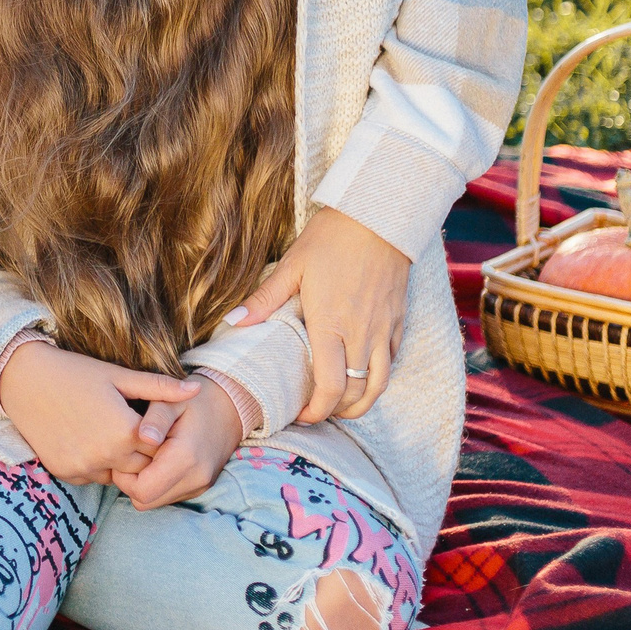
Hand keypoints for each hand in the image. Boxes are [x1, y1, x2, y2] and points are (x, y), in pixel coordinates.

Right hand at [0, 341, 198, 484]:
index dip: (158, 434)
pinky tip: (88, 440)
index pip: (160, 447)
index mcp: (124, 431)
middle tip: (129, 428)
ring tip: (108, 432)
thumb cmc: (74, 372)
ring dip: (120, 460)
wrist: (23, 379)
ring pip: (118, 475)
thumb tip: (198, 389)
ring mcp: (83, 467)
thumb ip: (160, 388)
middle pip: (142, 466)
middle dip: (142, 450)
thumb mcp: (118, 376)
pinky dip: (97, 465)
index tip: (149, 420)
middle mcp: (105, 455)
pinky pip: (94, 478)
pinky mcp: (65, 473)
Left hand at [112, 382, 242, 510]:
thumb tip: (144, 437)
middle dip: (130, 482)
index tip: (123, 453)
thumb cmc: (194, 401)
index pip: (142, 490)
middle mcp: (195, 478)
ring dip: (143, 484)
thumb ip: (155, 419)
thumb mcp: (172, 400)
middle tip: (130, 454)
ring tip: (144, 455)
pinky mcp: (200, 488)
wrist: (230, 407)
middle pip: (145, 501)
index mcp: (185, 457)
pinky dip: (157, 484)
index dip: (123, 476)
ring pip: (155, 501)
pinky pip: (168, 496)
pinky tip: (157, 461)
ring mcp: (199, 486)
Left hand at [228, 206, 409, 421]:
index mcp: (330, 325)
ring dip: (360, 403)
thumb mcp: (292, 266)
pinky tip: (361, 375)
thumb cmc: (330, 239)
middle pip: (355, 393)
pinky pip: (392, 362)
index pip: (329, 387)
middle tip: (315, 411)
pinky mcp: (399, 321)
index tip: (300, 413)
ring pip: (379, 384)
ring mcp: (384, 330)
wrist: (378, 216)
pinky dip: (377, 378)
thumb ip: (264, 299)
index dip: (316, 410)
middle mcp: (361, 334)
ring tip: (340, 404)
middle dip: (334, 412)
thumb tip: (231, 322)